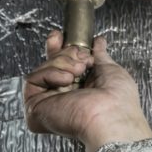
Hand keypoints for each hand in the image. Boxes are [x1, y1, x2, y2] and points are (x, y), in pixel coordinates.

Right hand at [24, 30, 151, 151]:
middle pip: (51, 64)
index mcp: (81, 90)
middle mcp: (63, 97)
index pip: (62, 66)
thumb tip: (98, 42)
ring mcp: (49, 103)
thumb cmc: (118, 100)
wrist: (111, 115)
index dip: (59, 48)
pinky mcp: (36, 108)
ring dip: (63, 62)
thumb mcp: (110, 69)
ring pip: (43, 68)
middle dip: (64, 53)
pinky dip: (51, 73)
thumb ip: (100, 55)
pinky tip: (66, 80)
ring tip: (78, 71)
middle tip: (81, 58)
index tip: (60, 36)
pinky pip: (33, 79)